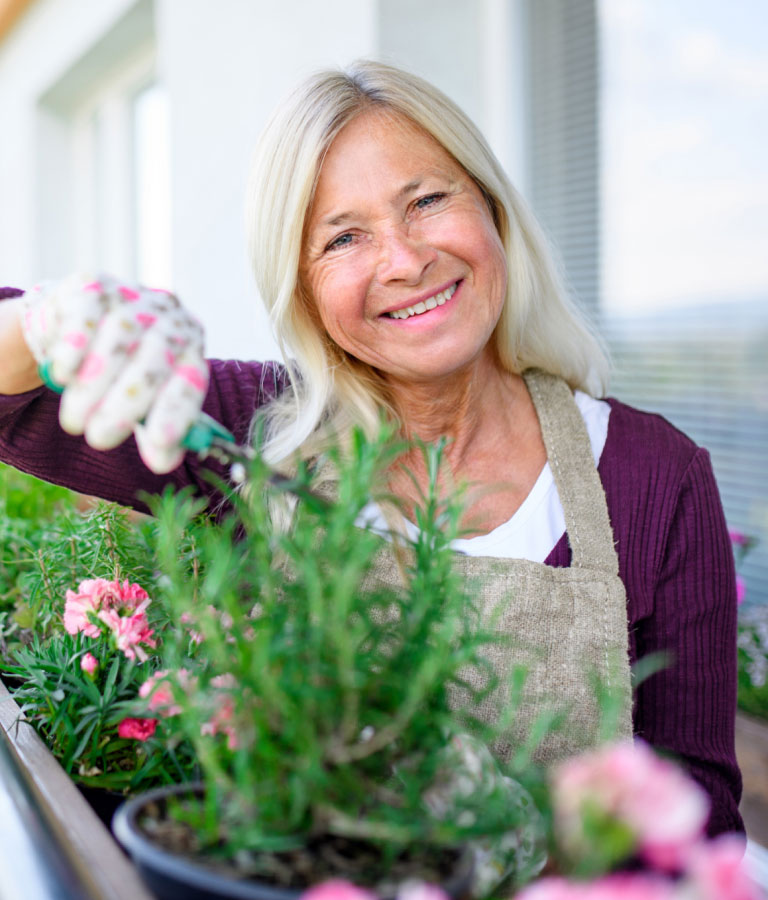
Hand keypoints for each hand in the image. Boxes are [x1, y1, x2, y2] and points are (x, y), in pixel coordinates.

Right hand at [21, 274, 208, 473]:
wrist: (82, 324)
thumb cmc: (123, 372)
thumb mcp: (145, 403)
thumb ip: (157, 433)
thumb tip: (164, 463)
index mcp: (191, 348)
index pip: (192, 381)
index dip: (176, 412)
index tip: (159, 441)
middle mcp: (170, 318)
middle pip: (154, 363)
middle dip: (124, 408)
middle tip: (99, 440)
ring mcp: (134, 297)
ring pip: (118, 342)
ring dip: (93, 387)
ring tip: (75, 420)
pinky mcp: (96, 285)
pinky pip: (86, 317)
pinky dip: (74, 349)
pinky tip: (65, 374)